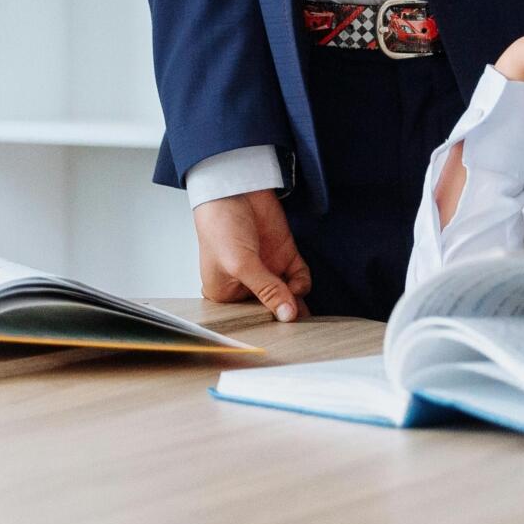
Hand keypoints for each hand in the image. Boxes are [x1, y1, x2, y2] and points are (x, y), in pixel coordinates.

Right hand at [192, 189, 311, 321]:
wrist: (235, 187)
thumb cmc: (220, 225)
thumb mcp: (240, 264)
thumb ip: (266, 290)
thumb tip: (287, 315)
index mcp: (226, 295)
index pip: (250, 319)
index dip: (266, 327)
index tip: (282, 336)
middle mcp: (248, 286)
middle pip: (273, 310)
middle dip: (286, 317)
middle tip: (299, 328)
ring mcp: (268, 271)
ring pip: (290, 297)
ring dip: (298, 302)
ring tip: (299, 304)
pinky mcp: (284, 256)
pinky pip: (300, 278)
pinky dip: (303, 284)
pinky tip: (297, 283)